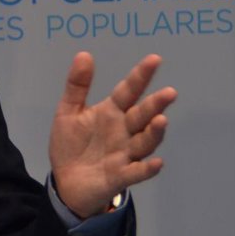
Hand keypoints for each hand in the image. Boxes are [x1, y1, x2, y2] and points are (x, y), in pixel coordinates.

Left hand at [49, 52, 176, 218]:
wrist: (65, 181)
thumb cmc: (72, 144)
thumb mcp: (68, 112)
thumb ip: (77, 86)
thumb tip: (84, 54)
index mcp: (111, 112)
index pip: (128, 91)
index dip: (140, 76)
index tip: (154, 59)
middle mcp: (123, 131)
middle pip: (142, 116)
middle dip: (155, 105)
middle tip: (169, 93)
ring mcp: (124, 154)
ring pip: (144, 142)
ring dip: (154, 132)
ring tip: (161, 120)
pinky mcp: (120, 176)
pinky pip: (136, 172)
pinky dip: (146, 168)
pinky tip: (156, 162)